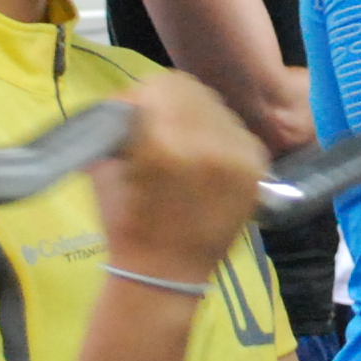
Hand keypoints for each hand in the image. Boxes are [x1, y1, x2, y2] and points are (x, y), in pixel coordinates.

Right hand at [92, 71, 270, 295]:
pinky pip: (237, 129)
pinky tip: (207, 158)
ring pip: (215, 105)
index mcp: (161, 143)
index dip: (141, 98)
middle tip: (159, 125)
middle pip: (188, 89)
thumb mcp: (104, 168)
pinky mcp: (256, 166)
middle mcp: (205, 142)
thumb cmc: (126, 223)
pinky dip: (220, 136)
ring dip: (196, 116)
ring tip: (184, 143)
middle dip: (169, 103)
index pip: (157, 86)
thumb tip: (127, 99)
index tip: (134, 115)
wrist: (166, 273)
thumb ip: (115, 124)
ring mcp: (236, 155)